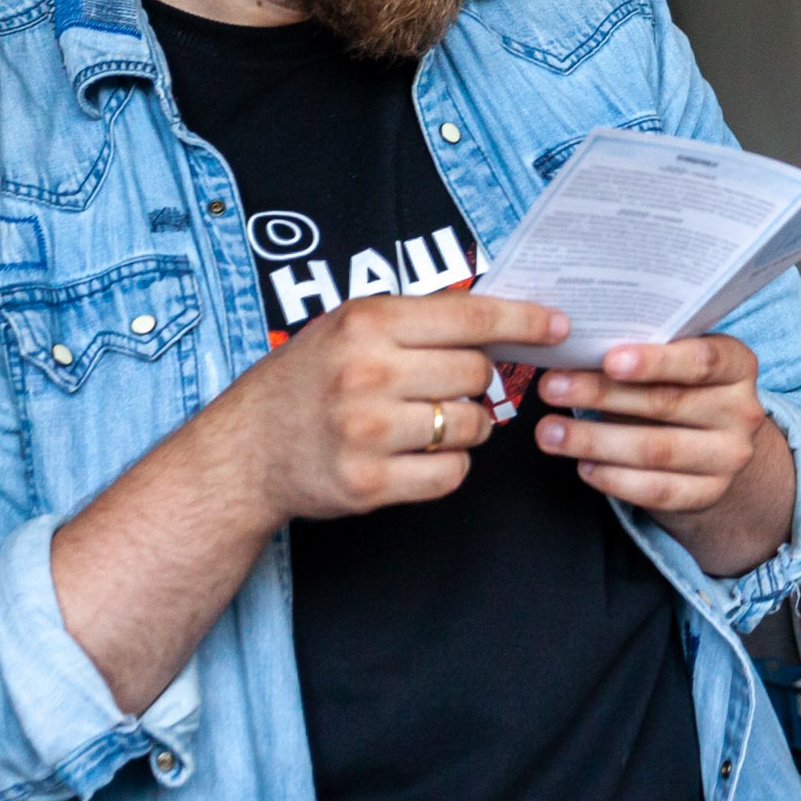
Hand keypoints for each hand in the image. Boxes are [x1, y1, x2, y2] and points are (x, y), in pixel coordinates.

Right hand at [233, 292, 566, 524]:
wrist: (244, 451)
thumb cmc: (307, 380)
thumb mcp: (350, 326)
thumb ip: (419, 320)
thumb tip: (504, 319)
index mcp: (367, 323)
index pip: (471, 317)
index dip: (524, 322)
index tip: (556, 326)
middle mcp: (368, 374)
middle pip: (477, 375)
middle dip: (474, 382)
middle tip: (443, 386)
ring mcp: (366, 432)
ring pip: (472, 427)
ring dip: (464, 427)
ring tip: (425, 421)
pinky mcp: (368, 483)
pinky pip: (452, 474)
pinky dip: (447, 466)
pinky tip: (417, 454)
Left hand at [531, 333, 767, 511]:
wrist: (719, 446)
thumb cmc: (683, 388)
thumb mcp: (677, 361)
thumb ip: (642, 353)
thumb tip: (574, 346)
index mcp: (738, 365)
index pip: (701, 360)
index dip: (655, 361)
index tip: (608, 359)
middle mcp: (741, 411)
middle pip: (667, 403)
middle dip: (602, 395)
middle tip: (551, 387)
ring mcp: (729, 457)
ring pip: (656, 450)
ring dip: (595, 440)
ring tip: (550, 433)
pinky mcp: (709, 494)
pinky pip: (658, 491)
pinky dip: (615, 479)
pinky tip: (584, 466)